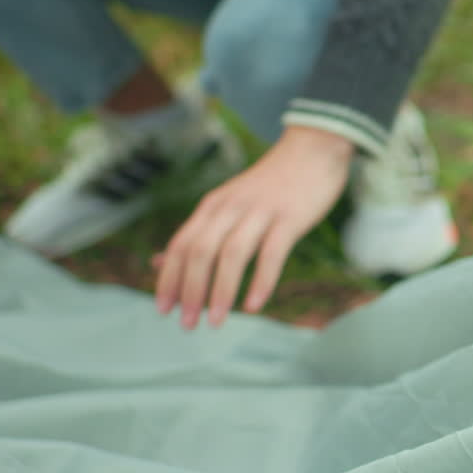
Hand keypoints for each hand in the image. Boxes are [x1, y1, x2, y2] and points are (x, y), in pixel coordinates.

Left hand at [154, 125, 353, 329]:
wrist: (314, 148)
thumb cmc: (271, 184)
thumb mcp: (228, 203)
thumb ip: (198, 231)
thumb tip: (159, 261)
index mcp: (214, 205)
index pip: (181, 244)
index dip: (168, 278)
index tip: (162, 309)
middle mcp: (232, 207)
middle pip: (200, 252)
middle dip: (191, 291)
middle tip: (187, 324)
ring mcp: (261, 211)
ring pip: (232, 254)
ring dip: (221, 292)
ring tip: (216, 321)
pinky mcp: (291, 218)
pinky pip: (273, 253)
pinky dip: (261, 281)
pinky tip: (254, 305)